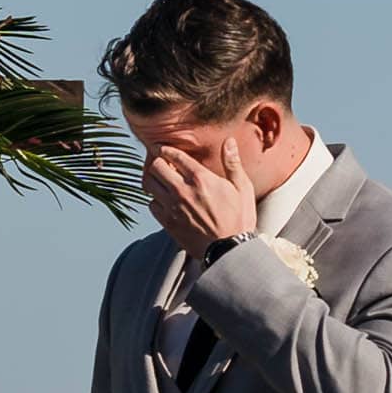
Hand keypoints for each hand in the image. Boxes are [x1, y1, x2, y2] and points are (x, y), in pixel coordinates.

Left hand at [143, 139, 257, 258]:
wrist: (229, 251)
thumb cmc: (239, 219)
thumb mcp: (242, 188)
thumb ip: (232, 163)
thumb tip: (229, 141)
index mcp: (202, 179)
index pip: (174, 156)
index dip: (166, 149)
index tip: (163, 148)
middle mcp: (182, 191)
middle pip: (155, 166)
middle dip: (156, 160)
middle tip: (160, 161)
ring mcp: (172, 208)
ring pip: (148, 184)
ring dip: (152, 178)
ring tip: (160, 177)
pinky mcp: (167, 222)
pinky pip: (151, 204)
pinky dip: (154, 198)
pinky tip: (164, 198)